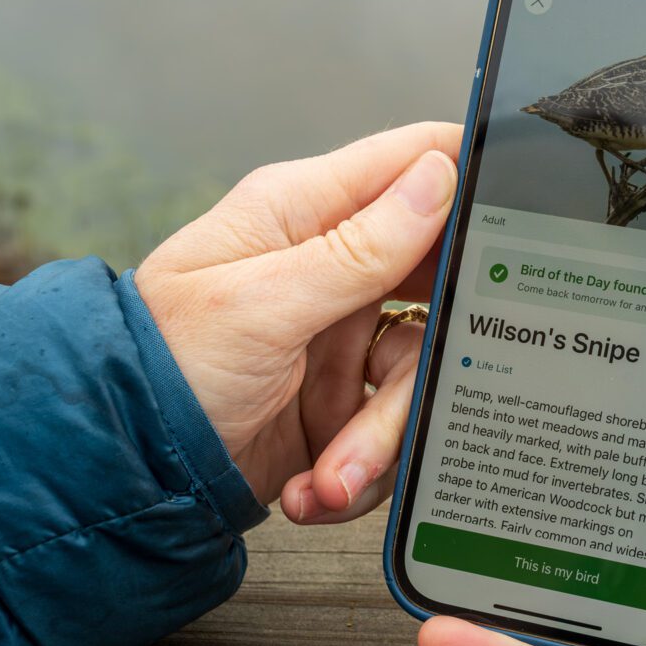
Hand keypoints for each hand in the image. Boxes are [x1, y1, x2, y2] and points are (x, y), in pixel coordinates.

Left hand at [135, 122, 460, 516]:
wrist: (125, 472)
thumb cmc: (161, 366)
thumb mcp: (262, 304)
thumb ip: (358, 247)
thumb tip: (438, 178)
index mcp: (304, 213)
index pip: (411, 162)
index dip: (471, 179)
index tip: (520, 223)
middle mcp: (333, 268)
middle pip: (438, 284)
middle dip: (429, 354)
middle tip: (409, 391)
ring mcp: (342, 335)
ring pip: (420, 371)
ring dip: (381, 436)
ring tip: (333, 474)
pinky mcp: (344, 399)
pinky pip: (394, 425)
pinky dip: (362, 467)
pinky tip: (316, 484)